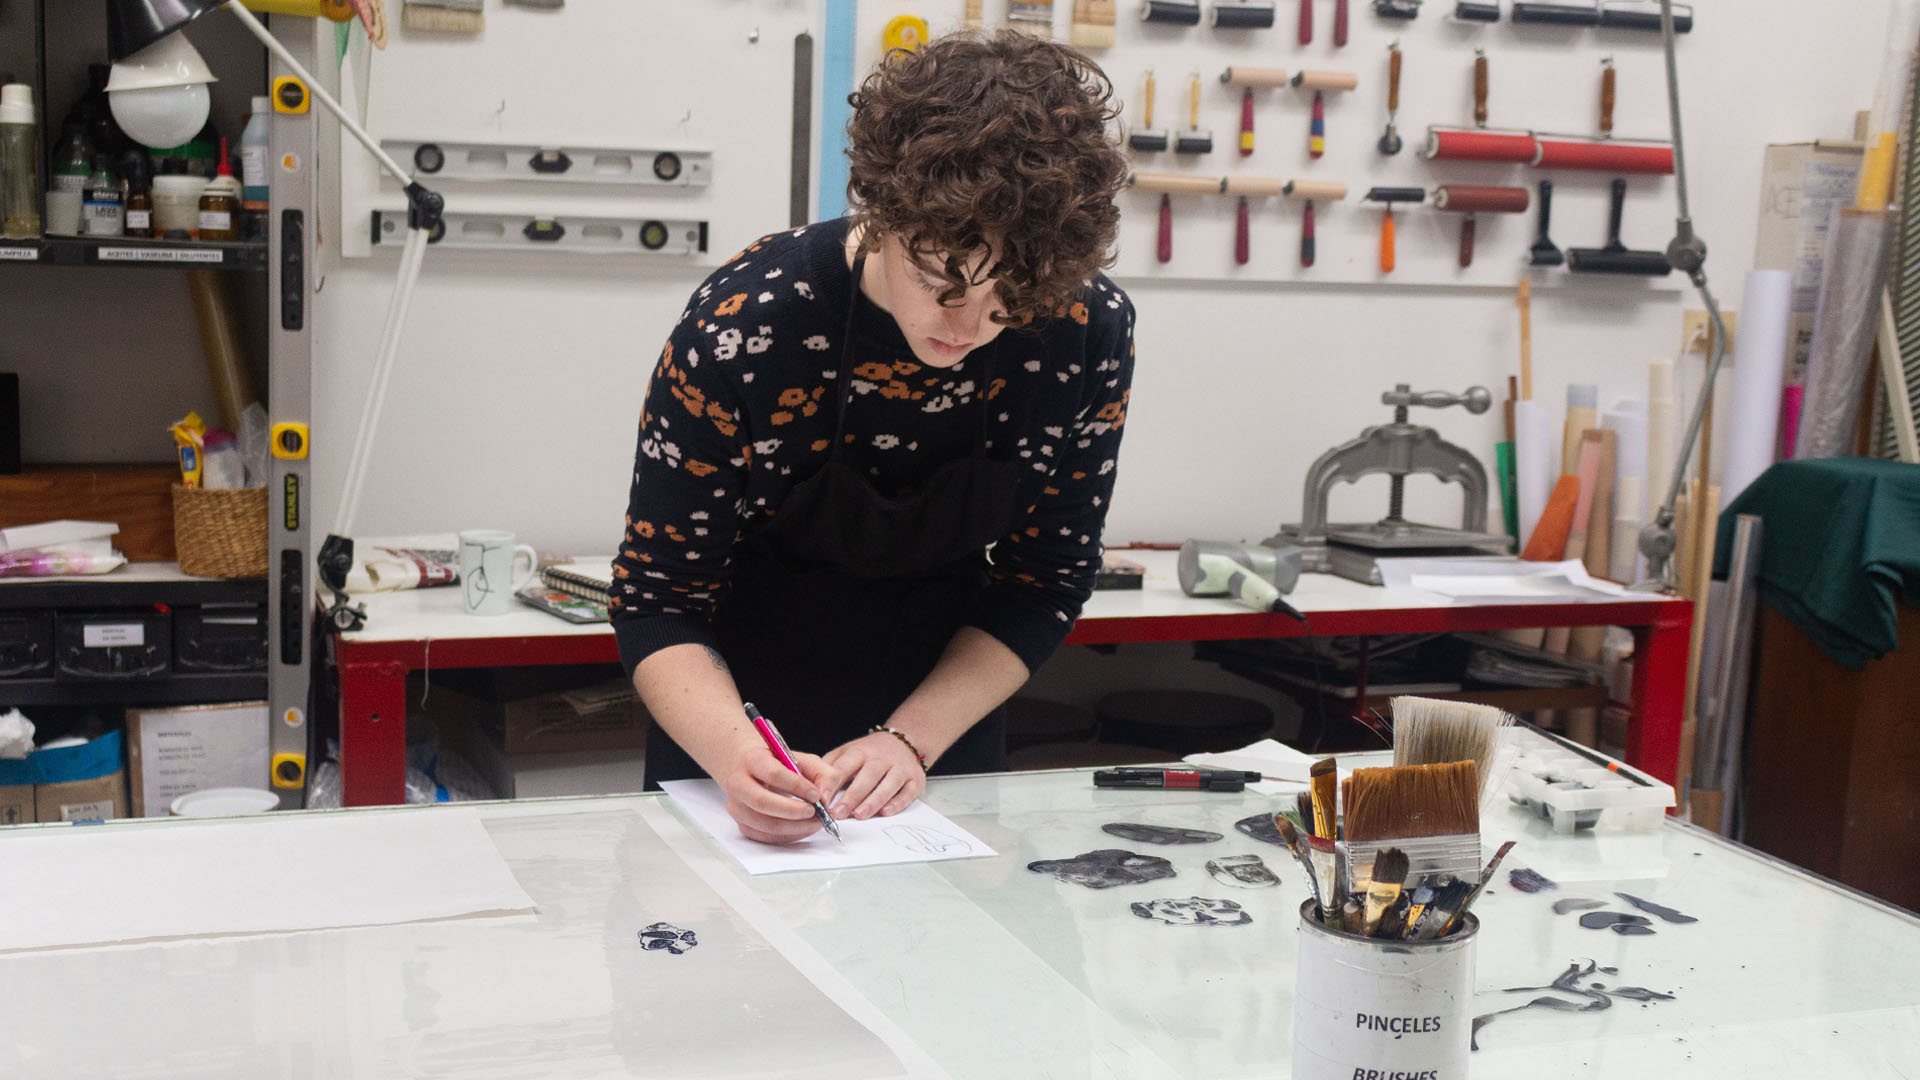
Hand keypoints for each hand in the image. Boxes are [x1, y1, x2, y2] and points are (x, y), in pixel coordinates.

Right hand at [719, 746, 834, 844]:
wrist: (754, 772)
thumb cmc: (781, 765)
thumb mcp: (804, 760)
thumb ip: (823, 774)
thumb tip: (825, 798)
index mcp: (753, 760)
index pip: (773, 774)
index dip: (797, 786)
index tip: (816, 795)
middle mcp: (738, 783)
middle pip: (762, 802)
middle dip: (793, 811)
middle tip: (815, 813)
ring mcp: (737, 806)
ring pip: (765, 824)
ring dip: (795, 827)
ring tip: (815, 822)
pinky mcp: (742, 824)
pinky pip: (766, 837)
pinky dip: (788, 836)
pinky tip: (803, 828)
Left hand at [820, 731, 924, 820]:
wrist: (904, 741)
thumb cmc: (870, 752)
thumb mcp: (847, 752)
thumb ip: (829, 767)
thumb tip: (810, 785)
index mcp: (860, 752)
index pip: (844, 767)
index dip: (832, 784)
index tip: (821, 799)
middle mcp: (881, 759)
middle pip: (867, 777)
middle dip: (851, 796)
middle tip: (838, 813)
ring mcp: (900, 769)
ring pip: (888, 784)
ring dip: (873, 801)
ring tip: (859, 815)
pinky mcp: (915, 780)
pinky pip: (907, 792)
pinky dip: (897, 803)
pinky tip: (885, 812)